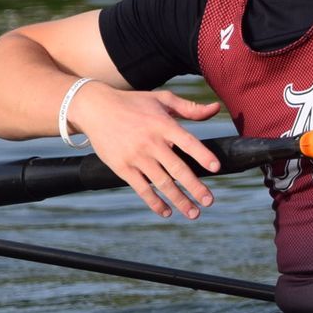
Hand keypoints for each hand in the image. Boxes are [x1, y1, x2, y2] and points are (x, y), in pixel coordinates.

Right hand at [72, 84, 224, 218]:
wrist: (96, 109)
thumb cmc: (134, 103)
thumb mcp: (162, 100)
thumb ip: (190, 108)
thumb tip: (216, 109)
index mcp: (163, 125)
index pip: (187, 142)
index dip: (202, 155)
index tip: (216, 168)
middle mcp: (150, 142)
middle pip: (177, 169)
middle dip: (194, 187)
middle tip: (209, 201)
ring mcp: (136, 157)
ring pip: (161, 183)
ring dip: (179, 200)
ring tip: (193, 213)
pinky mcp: (122, 168)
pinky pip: (141, 189)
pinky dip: (154, 202)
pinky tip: (166, 212)